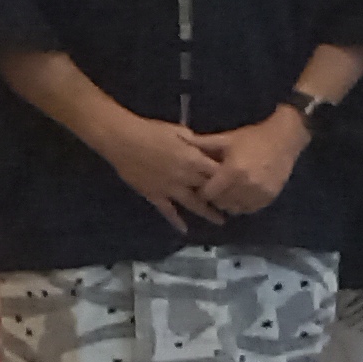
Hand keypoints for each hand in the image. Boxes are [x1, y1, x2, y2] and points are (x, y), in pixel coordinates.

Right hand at [92, 112, 227, 232]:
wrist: (122, 139)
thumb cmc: (151, 131)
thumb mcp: (179, 131)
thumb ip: (195, 142)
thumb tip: (206, 147)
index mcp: (193, 159)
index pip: (218, 171)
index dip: (230, 178)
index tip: (240, 184)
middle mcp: (185, 176)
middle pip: (209, 190)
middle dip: (223, 198)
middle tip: (236, 206)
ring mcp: (169, 188)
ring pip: (192, 204)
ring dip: (207, 213)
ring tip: (221, 221)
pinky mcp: (154, 195)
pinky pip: (167, 211)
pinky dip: (176, 221)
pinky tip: (185, 230)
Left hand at [189, 108, 309, 218]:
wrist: (285, 138)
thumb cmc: (253, 137)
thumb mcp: (227, 138)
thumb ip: (203, 144)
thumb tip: (180, 141)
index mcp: (232, 172)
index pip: (208, 193)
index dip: (202, 190)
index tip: (202, 184)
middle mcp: (246, 186)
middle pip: (220, 202)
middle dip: (215, 196)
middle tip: (216, 187)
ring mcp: (259, 193)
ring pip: (235, 208)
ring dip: (229, 202)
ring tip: (229, 190)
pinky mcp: (269, 197)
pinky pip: (250, 209)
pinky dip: (243, 204)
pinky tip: (242, 194)